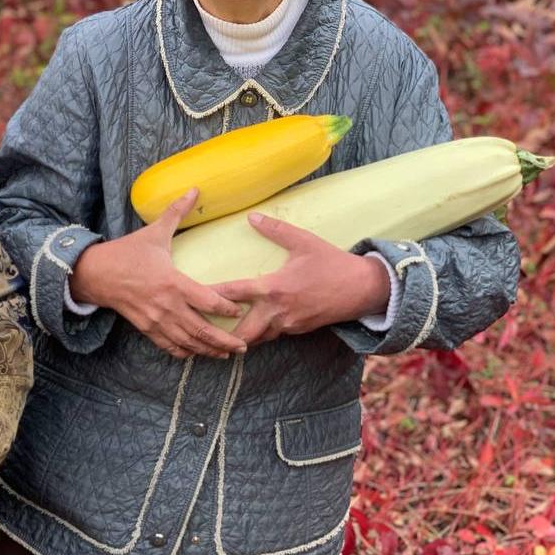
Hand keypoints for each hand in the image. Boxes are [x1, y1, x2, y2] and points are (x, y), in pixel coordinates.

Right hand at [70, 189, 246, 358]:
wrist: (95, 273)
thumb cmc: (127, 253)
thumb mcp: (153, 232)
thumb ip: (176, 212)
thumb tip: (194, 189)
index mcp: (172, 282)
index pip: (207, 300)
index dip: (226, 307)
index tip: (240, 309)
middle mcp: (166, 306)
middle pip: (201, 330)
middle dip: (224, 340)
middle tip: (244, 345)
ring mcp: (155, 320)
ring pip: (187, 342)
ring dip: (208, 350)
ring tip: (226, 353)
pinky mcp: (146, 328)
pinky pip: (169, 346)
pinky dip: (185, 352)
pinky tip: (197, 353)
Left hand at [211, 212, 391, 345]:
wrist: (364, 290)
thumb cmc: (332, 263)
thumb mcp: (304, 241)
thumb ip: (275, 229)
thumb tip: (251, 216)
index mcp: (275, 288)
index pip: (234, 293)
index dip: (211, 295)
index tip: (191, 296)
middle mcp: (278, 312)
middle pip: (241, 331)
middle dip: (221, 334)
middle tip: (200, 330)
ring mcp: (288, 325)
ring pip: (256, 338)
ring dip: (238, 337)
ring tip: (215, 336)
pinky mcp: (298, 331)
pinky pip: (272, 336)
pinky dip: (258, 335)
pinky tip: (245, 332)